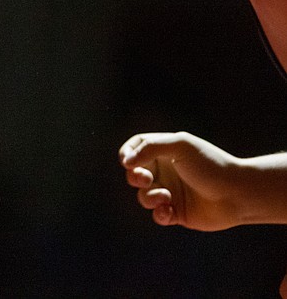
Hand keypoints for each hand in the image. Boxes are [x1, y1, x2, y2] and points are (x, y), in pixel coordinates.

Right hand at [118, 131, 244, 230]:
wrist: (238, 193)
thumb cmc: (210, 165)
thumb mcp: (180, 146)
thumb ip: (149, 147)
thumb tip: (125, 161)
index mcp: (164, 153)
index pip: (135, 149)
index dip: (127, 154)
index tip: (128, 161)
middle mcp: (165, 172)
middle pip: (134, 174)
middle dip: (135, 177)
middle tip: (146, 179)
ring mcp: (170, 193)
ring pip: (143, 197)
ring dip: (149, 197)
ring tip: (166, 197)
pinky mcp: (176, 213)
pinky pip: (157, 215)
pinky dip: (159, 214)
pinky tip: (169, 211)